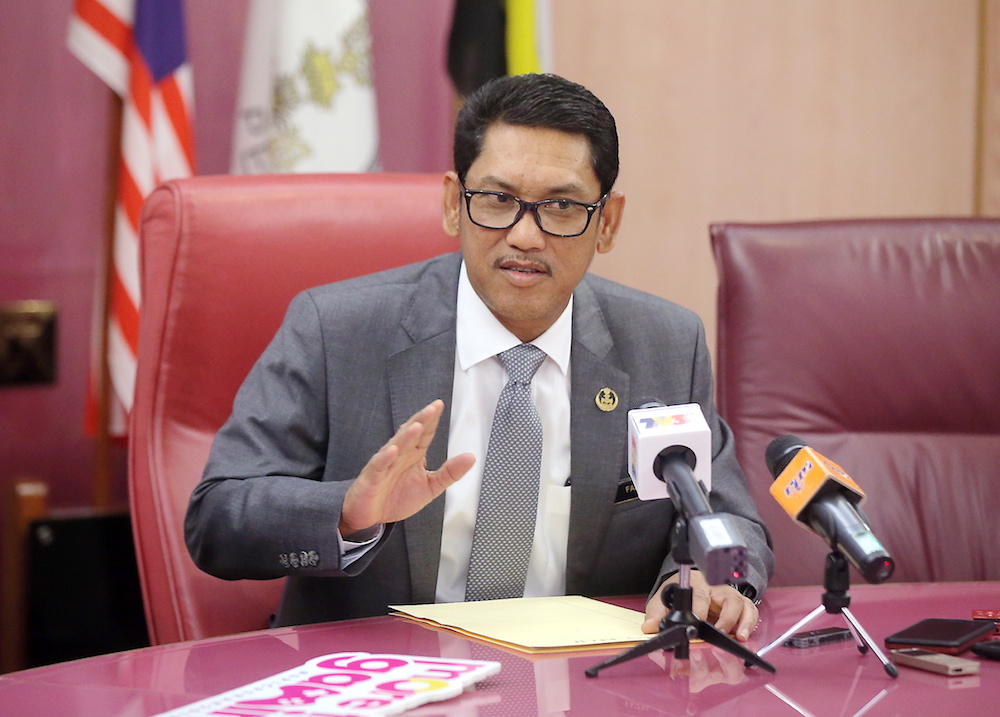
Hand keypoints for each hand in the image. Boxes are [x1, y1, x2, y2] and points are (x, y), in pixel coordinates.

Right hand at [339, 400, 474, 537]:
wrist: (372, 517)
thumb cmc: (397, 498)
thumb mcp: (430, 487)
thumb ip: (450, 473)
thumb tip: (471, 457)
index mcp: (414, 455)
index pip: (424, 434)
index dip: (432, 420)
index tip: (439, 405)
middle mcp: (399, 455)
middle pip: (411, 434)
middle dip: (421, 421)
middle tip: (432, 409)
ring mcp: (385, 465)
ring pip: (396, 447)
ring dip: (406, 436)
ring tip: (417, 426)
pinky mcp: (372, 478)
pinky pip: (378, 466)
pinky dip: (385, 458)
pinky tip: (393, 451)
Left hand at [642, 570, 758, 641]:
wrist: (688, 584)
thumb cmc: (678, 592)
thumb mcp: (663, 599)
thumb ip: (657, 613)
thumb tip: (650, 627)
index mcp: (696, 585)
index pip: (700, 597)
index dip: (700, 610)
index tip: (696, 624)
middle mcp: (716, 588)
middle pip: (729, 599)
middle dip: (727, 618)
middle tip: (721, 634)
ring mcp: (729, 596)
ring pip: (743, 604)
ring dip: (744, 621)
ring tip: (739, 636)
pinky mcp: (739, 605)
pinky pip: (750, 611)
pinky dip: (750, 623)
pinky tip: (744, 635)